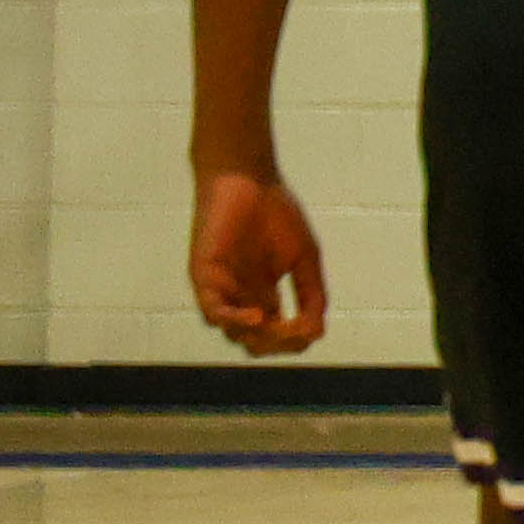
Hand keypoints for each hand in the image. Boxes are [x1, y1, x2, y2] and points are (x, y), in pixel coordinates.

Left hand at [187, 168, 328, 356]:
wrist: (247, 180)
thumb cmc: (275, 212)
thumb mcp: (305, 257)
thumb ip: (311, 292)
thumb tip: (318, 332)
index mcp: (263, 294)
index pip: (278, 334)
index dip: (296, 339)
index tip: (314, 327)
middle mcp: (241, 297)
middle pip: (256, 341)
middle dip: (279, 344)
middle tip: (297, 329)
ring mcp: (222, 290)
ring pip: (234, 333)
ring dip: (259, 336)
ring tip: (279, 325)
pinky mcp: (205, 278)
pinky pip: (214, 311)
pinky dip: (235, 320)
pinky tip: (258, 316)